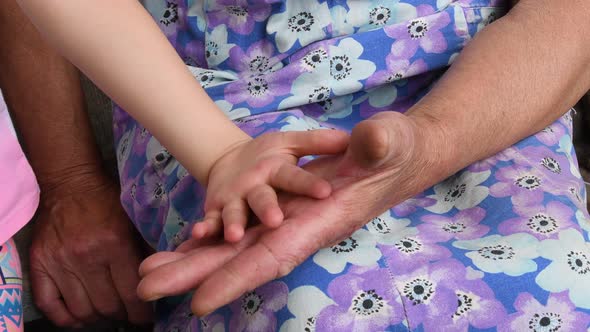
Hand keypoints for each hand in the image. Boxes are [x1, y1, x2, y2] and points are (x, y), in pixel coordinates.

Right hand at [29, 174, 152, 326]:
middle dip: (122, 315)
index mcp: (115, 244)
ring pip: (82, 309)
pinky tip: (79, 316)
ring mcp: (60, 262)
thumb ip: (145, 249)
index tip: (146, 317)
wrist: (70, 184)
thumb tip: (162, 276)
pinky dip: (65, 318)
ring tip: (107, 312)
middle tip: (127, 313)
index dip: (141, 312)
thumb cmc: (107, 202)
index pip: (131, 292)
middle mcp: (86, 256)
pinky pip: (49, 304)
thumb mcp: (134, 220)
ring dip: (97, 317)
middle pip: (108, 305)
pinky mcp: (40, 264)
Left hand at [137, 112, 453, 314]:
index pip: (276, 255)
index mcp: (321, 219)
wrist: (391, 153)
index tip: (198, 301)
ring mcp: (287, 217)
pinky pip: (240, 227)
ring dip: (192, 261)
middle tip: (146, 288)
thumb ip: (379, 144)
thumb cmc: (395, 149)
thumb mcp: (390, 141)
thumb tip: (366, 139)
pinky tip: (181, 247)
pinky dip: (209, 239)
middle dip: (195, 276)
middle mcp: (298, 226)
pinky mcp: (280, 206)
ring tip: (149, 273)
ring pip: (234, 246)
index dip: (238, 278)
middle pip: (241, 259)